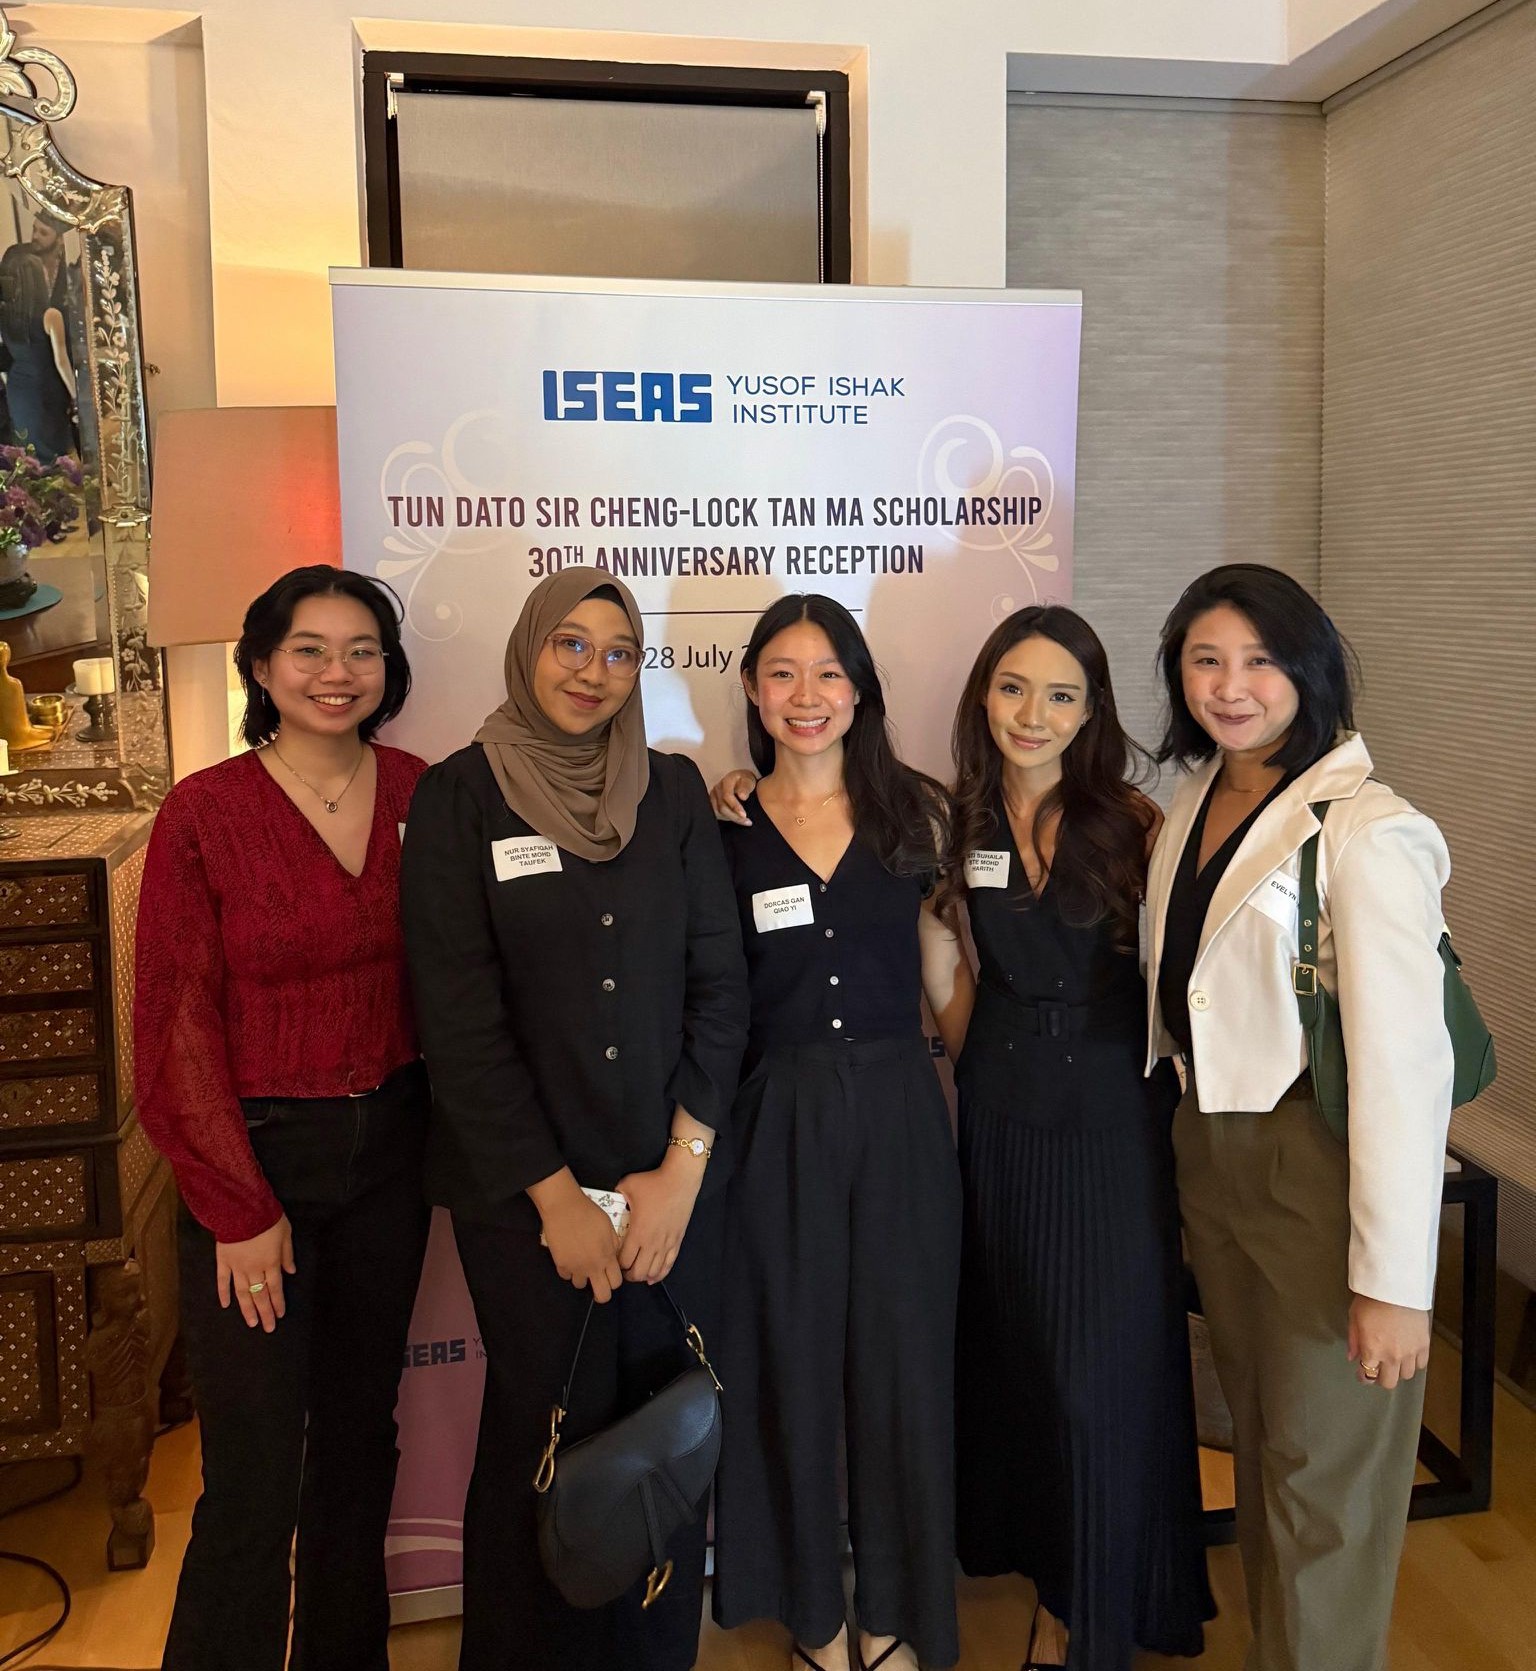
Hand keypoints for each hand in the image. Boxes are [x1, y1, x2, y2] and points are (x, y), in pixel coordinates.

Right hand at [216, 1214, 295, 1331]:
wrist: (242, 1208)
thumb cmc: (267, 1218)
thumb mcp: (286, 1233)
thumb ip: (288, 1254)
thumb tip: (291, 1272)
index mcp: (271, 1262)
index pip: (275, 1288)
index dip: (278, 1303)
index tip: (279, 1316)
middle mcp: (254, 1269)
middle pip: (260, 1295)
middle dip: (265, 1313)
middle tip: (268, 1328)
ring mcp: (237, 1267)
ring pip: (242, 1293)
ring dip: (247, 1309)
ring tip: (251, 1323)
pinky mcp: (223, 1261)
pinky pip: (222, 1281)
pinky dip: (223, 1294)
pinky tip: (226, 1305)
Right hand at [538, 1187, 624, 1302]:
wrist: (564, 1207)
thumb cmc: (589, 1213)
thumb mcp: (609, 1227)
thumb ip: (613, 1245)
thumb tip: (614, 1257)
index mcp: (607, 1257)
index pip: (616, 1283)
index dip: (614, 1281)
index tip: (610, 1275)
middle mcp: (592, 1266)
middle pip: (602, 1296)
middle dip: (602, 1292)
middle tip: (598, 1281)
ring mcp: (575, 1268)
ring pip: (580, 1286)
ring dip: (582, 1277)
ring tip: (581, 1264)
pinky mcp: (560, 1264)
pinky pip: (566, 1275)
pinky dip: (568, 1270)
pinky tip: (569, 1257)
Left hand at [615, 1150, 704, 1283]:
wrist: (680, 1181)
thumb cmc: (653, 1183)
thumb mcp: (627, 1185)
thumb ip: (616, 1193)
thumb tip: (609, 1196)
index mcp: (638, 1232)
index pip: (624, 1260)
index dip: (617, 1264)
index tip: (613, 1260)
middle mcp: (652, 1243)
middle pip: (638, 1272)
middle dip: (628, 1275)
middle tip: (623, 1270)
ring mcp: (666, 1244)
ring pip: (654, 1271)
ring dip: (643, 1276)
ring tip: (636, 1272)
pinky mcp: (677, 1241)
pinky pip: (669, 1265)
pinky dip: (659, 1274)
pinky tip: (652, 1277)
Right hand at [709, 769, 756, 825]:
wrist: (741, 781)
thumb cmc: (745, 781)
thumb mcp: (749, 781)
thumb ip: (746, 787)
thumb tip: (742, 796)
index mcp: (726, 781)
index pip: (727, 796)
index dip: (735, 806)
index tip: (744, 815)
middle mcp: (717, 789)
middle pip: (721, 806)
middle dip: (735, 816)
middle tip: (747, 821)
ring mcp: (713, 796)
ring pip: (718, 812)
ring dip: (731, 818)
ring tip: (743, 821)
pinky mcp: (712, 803)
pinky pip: (717, 814)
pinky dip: (727, 818)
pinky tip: (735, 818)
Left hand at [1348, 1294, 1431, 1388]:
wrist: (1395, 1287)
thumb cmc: (1373, 1298)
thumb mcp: (1354, 1317)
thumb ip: (1353, 1340)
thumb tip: (1353, 1356)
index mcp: (1372, 1351)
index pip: (1368, 1376)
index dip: (1364, 1377)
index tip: (1363, 1374)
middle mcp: (1391, 1356)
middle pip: (1389, 1382)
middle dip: (1381, 1378)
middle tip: (1379, 1369)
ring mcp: (1410, 1352)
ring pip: (1406, 1375)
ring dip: (1399, 1370)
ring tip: (1394, 1360)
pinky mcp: (1423, 1345)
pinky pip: (1421, 1364)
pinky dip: (1414, 1362)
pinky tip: (1408, 1354)